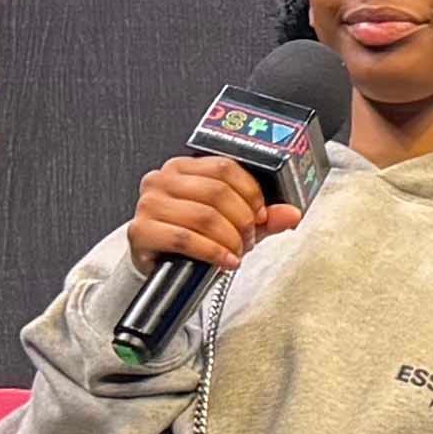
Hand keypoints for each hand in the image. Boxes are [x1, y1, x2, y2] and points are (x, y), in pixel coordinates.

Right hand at [129, 154, 296, 279]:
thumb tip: (291, 214)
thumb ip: (263, 217)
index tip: (261, 215)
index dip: (250, 193)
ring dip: (229, 239)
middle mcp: (162, 179)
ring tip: (235, 252)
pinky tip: (224, 261)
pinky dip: (212, 252)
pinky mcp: (140, 231)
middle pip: (217, 192)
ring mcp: (148, 203)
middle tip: (248, 239)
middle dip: (241, 221)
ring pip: (203, 216)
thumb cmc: (192, 238)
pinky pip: (185, 239)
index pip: (225, 167)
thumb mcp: (232, 223)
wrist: (161, 266)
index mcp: (183, 167)